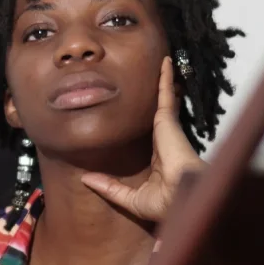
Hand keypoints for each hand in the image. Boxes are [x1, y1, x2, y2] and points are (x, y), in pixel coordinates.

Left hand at [80, 56, 205, 221]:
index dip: (141, 122)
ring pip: (162, 97)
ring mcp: (166, 127)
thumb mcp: (129, 198)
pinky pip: (165, 92)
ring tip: (160, 61)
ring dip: (162, 80)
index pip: (148, 134)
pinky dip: (165, 76)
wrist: (179, 199)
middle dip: (153, 95)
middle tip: (146, 77)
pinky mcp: (165, 119)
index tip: (133, 111)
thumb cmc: (162, 203)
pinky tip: (164, 61)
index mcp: (157, 155)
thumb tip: (85, 179)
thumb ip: (108, 187)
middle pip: (156, 110)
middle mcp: (163, 138)